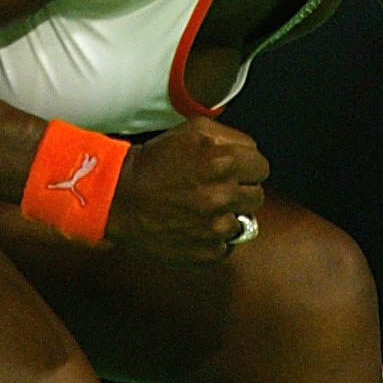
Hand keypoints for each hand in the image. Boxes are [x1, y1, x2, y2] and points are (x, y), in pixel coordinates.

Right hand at [104, 118, 268, 264]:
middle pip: (257, 196)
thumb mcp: (192, 130)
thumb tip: (251, 152)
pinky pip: (227, 245)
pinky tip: (194, 227)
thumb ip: (230, 136)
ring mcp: (216, 227)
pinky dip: (214, 238)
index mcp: (224, 162)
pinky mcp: (208, 251)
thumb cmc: (155, 162)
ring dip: (228, 216)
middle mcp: (224, 195)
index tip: (233, 171)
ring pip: (245, 222)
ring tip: (202, 209)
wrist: (120, 198)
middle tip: (216, 189)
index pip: (262, 167)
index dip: (247, 168)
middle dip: (240, 191)